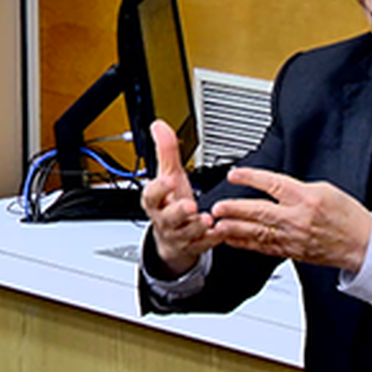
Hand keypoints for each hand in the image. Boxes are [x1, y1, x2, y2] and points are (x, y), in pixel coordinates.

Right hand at [141, 120, 218, 275]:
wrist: (173, 238)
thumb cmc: (171, 203)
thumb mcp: (169, 176)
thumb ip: (166, 152)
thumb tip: (158, 125)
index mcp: (156, 202)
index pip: (151, 196)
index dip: (158, 189)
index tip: (167, 180)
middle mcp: (166, 219)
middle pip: (168, 217)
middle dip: (178, 211)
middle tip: (190, 205)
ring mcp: (179, 234)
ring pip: (186, 233)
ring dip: (196, 227)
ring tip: (207, 220)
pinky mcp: (194, 246)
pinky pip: (203, 245)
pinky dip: (212, 239)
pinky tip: (221, 231)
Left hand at [210, 167, 371, 271]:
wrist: (361, 243)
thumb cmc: (348, 216)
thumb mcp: (326, 190)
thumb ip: (297, 189)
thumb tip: (276, 188)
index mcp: (307, 198)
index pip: (273, 185)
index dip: (251, 178)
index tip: (235, 174)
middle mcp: (297, 218)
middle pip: (260, 212)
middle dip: (235, 209)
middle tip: (217, 207)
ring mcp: (293, 237)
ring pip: (257, 233)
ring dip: (234, 228)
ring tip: (217, 225)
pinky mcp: (291, 252)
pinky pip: (263, 247)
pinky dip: (245, 244)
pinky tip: (232, 239)